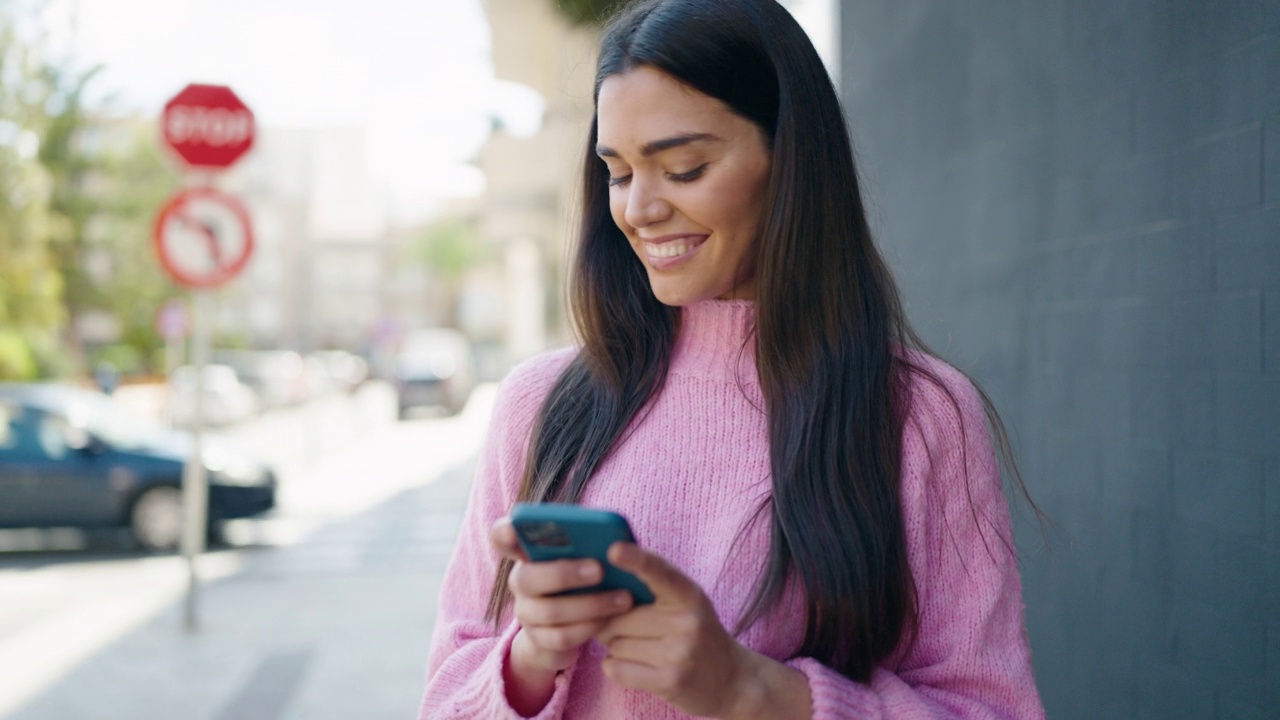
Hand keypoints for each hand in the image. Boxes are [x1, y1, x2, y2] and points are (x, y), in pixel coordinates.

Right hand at [489, 518, 634, 703]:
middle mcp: (520, 582)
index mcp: (527, 553)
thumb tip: (614, 539)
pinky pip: (562, 637)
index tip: (516, 527)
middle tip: (600, 570)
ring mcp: (526, 613)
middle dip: (564, 574)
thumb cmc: (583, 579)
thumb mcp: (583, 559)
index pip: (501, 537)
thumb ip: (588, 545)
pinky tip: (611, 619)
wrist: (569, 627)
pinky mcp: (538, 641)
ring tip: (623, 598)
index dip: (505, 532)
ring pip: (551, 611)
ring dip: (591, 604)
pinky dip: (590, 627)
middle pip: (526, 578)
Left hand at [594, 542, 762, 717]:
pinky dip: (616, 668)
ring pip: (615, 645)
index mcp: (689, 596)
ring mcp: (679, 654)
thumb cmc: (698, 635)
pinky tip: (638, 667)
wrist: (732, 681)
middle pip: (619, 618)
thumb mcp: (687, 604)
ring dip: (619, 649)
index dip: (636, 559)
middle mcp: (687, 622)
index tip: (614, 549)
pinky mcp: (669, 682)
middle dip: (614, 626)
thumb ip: (654, 589)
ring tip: (646, 652)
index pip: (659, 572)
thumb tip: (601, 587)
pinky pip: (616, 669)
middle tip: (636, 633)